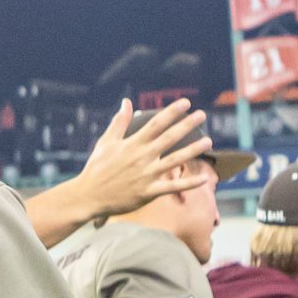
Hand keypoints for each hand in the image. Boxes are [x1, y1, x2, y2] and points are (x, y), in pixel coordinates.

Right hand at [69, 99, 215, 219]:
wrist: (89, 196)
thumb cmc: (97, 168)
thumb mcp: (106, 142)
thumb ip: (119, 122)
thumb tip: (126, 102)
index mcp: (132, 144)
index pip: (156, 124)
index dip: (171, 112)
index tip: (185, 102)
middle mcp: (142, 157)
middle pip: (169, 138)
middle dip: (186, 125)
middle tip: (202, 115)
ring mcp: (146, 175)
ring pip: (174, 160)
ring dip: (193, 150)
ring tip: (208, 141)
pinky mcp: (148, 192)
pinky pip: (172, 187)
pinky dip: (188, 184)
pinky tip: (204, 179)